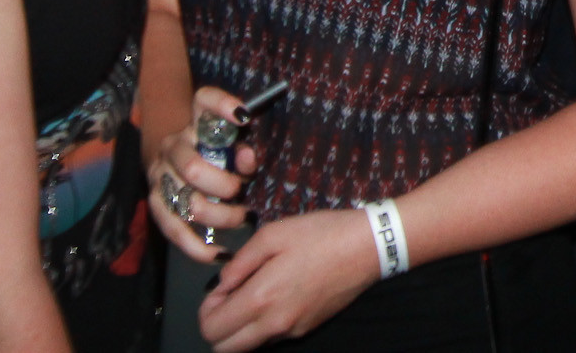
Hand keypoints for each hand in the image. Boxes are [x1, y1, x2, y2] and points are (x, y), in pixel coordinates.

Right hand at [146, 86, 258, 262]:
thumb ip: (243, 149)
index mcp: (195, 122)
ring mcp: (160, 175)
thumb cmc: (217, 151)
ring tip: (241, 217)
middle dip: (224, 186)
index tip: (243, 117)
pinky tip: (219, 254)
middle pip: (193, 168)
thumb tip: (246, 159)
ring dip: (218, 216)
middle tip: (242, 192)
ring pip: (186, 203)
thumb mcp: (232, 143)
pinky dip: (197, 247)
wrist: (176, 159)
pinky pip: (173, 230)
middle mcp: (173, 146)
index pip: (204, 101)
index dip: (223, 105)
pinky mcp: (155, 203)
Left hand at [198, 207, 379, 351]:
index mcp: (260, 298)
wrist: (368, 247)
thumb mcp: (273, 234)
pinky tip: (278, 295)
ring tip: (254, 295)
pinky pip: (271, 338)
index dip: (207, 308)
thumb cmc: (320, 234)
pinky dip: (262, 325)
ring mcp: (292, 330)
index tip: (221, 288)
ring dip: (239, 329)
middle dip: (217, 326)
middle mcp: (273, 323)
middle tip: (230, 297)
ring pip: (247, 347)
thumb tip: (222, 283)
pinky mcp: (307, 329)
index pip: (211, 329)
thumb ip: (239, 262)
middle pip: (224, 348)